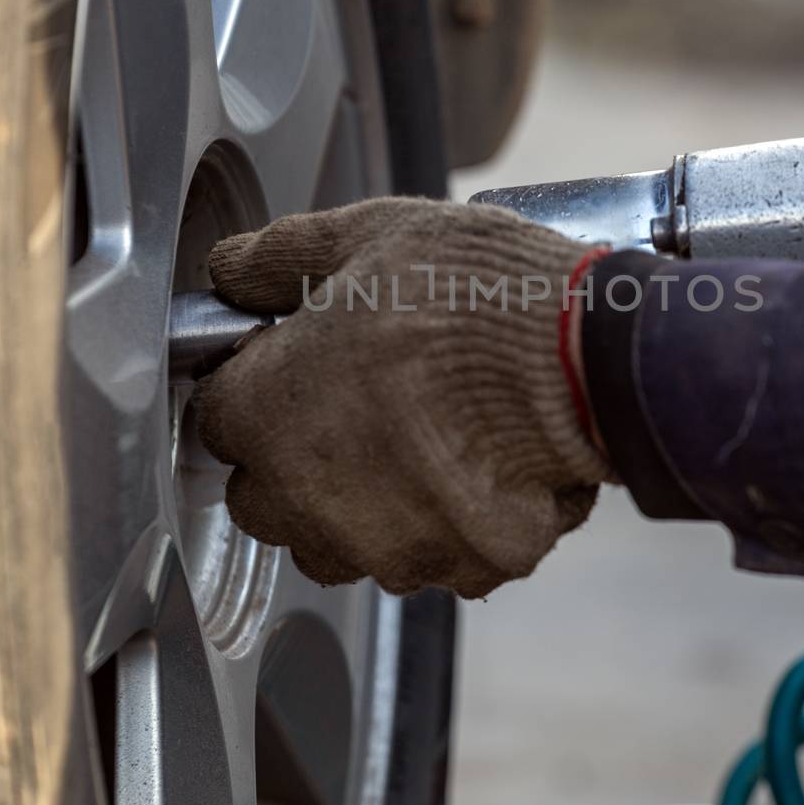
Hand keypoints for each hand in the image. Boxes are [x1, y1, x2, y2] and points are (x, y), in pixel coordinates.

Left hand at [194, 197, 609, 597]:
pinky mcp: (460, 569)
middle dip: (297, 460)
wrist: (584, 354)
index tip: (298, 365)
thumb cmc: (470, 293)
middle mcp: (309, 498)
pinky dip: (448, 526)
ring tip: (424, 439)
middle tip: (358, 404)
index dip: (258, 385)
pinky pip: (435, 560)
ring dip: (364, 506)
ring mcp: (386, 545)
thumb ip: (275, 258)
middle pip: (266, 500)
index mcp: (266, 414)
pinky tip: (480, 467)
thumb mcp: (364, 235)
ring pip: (342, 543)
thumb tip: (229, 271)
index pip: (218, 419)